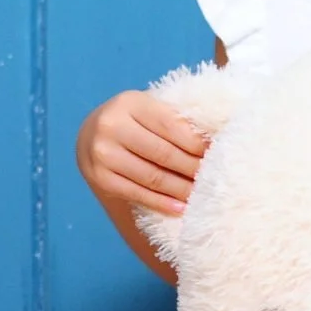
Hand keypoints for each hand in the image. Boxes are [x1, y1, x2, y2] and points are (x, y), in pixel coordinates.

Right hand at [77, 90, 205, 215]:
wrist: (92, 134)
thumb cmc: (135, 119)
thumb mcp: (150, 107)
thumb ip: (176, 118)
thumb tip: (215, 139)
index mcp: (130, 103)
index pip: (172, 126)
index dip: (197, 143)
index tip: (218, 154)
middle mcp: (111, 126)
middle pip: (163, 153)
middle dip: (193, 168)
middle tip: (215, 178)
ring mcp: (102, 155)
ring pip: (152, 177)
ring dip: (181, 189)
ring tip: (202, 194)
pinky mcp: (100, 179)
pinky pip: (137, 194)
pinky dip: (162, 202)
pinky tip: (181, 207)